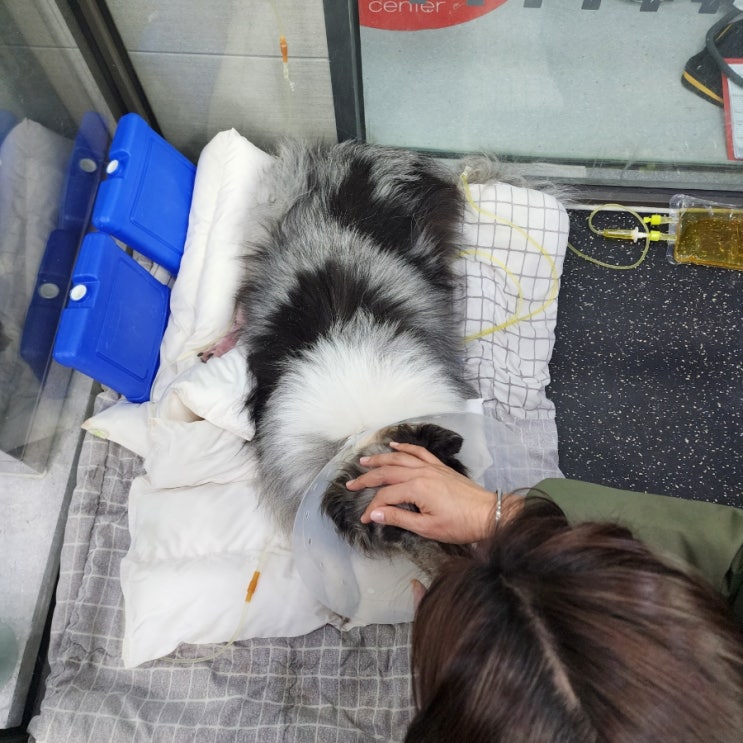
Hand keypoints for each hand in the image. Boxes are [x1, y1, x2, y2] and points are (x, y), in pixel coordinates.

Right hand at [346, 441, 500, 543]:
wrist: (488, 514)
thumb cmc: (459, 525)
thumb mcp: (427, 528)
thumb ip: (399, 518)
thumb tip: (375, 514)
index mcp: (416, 489)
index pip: (385, 497)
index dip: (372, 508)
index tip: (364, 519)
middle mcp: (421, 473)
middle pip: (387, 473)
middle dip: (367, 479)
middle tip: (350, 485)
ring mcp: (431, 467)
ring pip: (399, 459)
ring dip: (380, 460)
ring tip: (364, 461)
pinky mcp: (439, 467)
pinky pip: (419, 452)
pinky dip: (405, 448)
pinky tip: (394, 446)